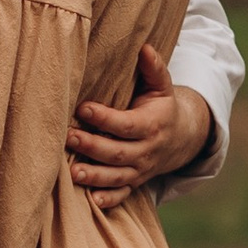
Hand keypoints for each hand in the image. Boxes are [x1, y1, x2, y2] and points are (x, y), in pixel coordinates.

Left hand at [68, 41, 212, 198]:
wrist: (181, 139)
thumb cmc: (161, 107)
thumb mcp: (162, 87)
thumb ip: (154, 69)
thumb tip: (145, 47)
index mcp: (151, 125)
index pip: (125, 124)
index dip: (105, 118)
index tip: (83, 108)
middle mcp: (146, 151)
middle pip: (117, 152)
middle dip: (91, 146)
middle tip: (67, 137)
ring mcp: (140, 170)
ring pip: (117, 176)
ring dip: (95, 175)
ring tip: (72, 172)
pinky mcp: (135, 182)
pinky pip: (122, 195)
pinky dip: (108, 200)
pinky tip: (92, 201)